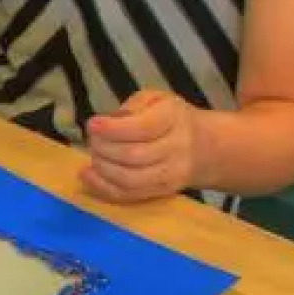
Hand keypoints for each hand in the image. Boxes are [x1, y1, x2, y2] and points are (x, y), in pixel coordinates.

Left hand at [79, 90, 202, 202]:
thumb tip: (109, 121)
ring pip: (131, 180)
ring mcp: (171, 174)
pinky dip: (104, 187)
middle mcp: (176, 148)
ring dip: (103, 169)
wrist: (205, 147)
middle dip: (104, 148)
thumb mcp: (155, 99)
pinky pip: (130, 195)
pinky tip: (88, 175)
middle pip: (134, 156)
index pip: (143, 128)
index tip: (92, 124)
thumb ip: (132, 106)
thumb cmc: (170, 118)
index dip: (113, 128)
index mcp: (174, 118)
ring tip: (94, 155)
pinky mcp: (161, 191)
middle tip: (92, 140)